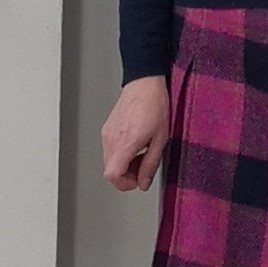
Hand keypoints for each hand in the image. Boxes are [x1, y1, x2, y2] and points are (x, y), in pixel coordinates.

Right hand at [100, 76, 170, 192]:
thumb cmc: (154, 105)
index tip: (139, 180)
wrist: (144, 83)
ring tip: (142, 153)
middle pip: (109, 172)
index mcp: (124, 143)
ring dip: (124, 165)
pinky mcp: (106, 130)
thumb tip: (144, 182)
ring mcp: (106, 134)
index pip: (112, 176)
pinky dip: (121, 154)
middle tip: (143, 167)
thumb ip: (151, 163)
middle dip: (127, 176)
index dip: (126, 184)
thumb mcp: (161, 138)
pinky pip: (109, 151)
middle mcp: (111, 140)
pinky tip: (136, 144)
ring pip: (109, 162)